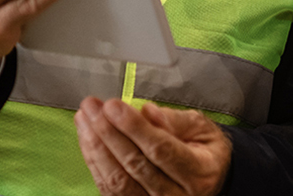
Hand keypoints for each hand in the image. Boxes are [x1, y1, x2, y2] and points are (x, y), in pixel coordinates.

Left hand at [75, 98, 231, 195]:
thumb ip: (176, 120)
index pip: (161, 150)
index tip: (113, 106)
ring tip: (84, 119)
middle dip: (108, 133)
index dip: (134, 128)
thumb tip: (147, 112)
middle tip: (92, 107)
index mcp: (200, 173)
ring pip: (117, 181)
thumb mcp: (202, 128)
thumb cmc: (204, 151)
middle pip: (135, 166)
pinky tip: (87, 139)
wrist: (207, 180)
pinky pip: (109, 190)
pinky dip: (94, 163)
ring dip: (96, 148)